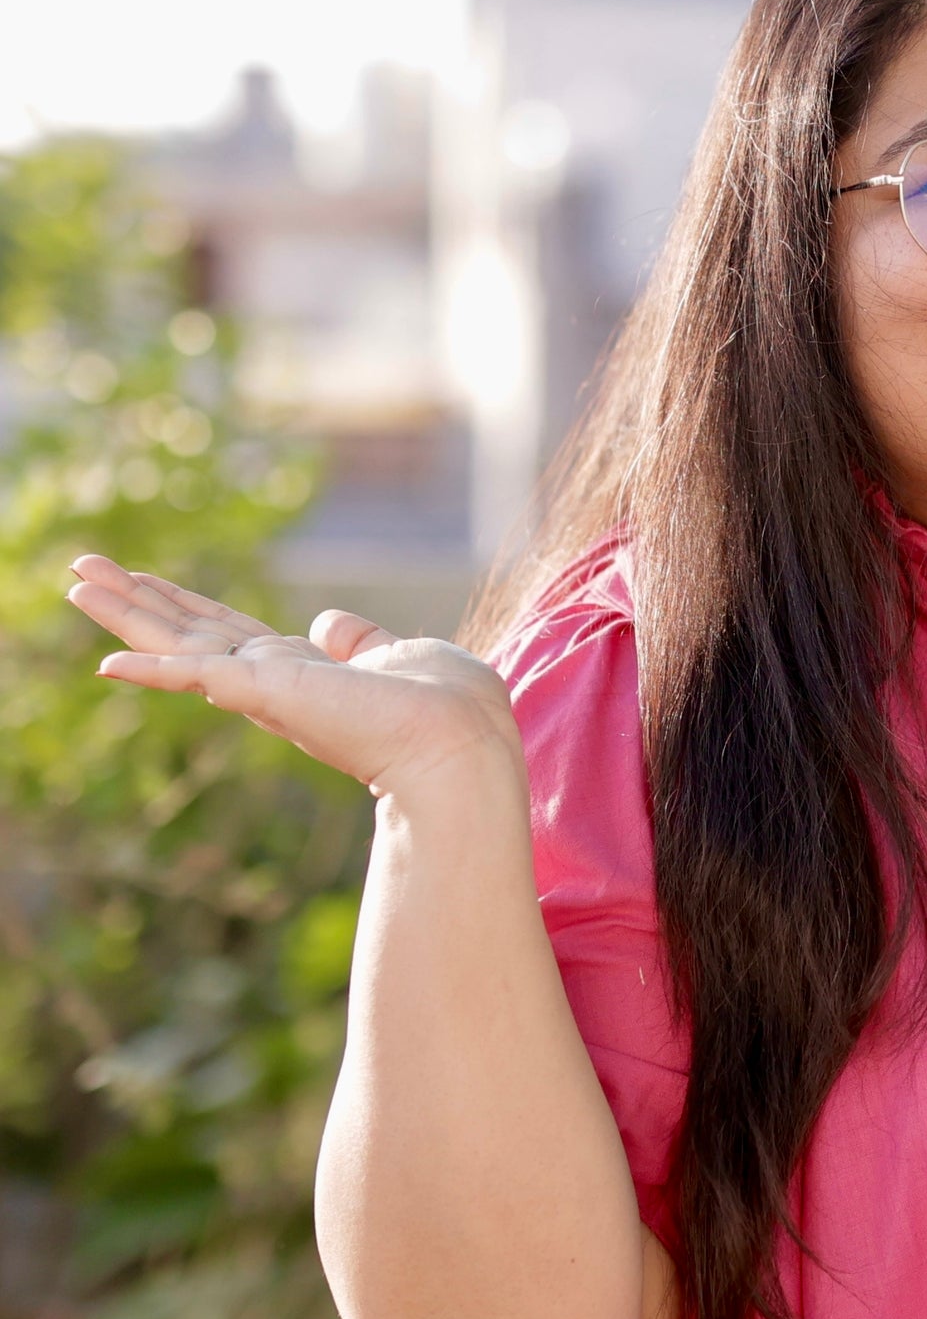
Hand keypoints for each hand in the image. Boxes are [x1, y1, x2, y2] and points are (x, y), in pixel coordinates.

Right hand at [66, 554, 522, 803]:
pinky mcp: (265, 691)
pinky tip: (106, 661)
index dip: (190, 606)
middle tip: (82, 571)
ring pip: (179, 641)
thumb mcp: (401, 656)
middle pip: (190, 631)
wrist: (460, 747)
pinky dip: (150, 666)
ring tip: (75, 579)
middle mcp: (275, 683)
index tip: (151, 585)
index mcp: (305, 674)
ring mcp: (266, 689)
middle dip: (138, 601)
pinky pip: (193, 671)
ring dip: (127, 611)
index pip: (233, 633)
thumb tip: (329, 623)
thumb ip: (360, 641)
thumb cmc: (448, 710)